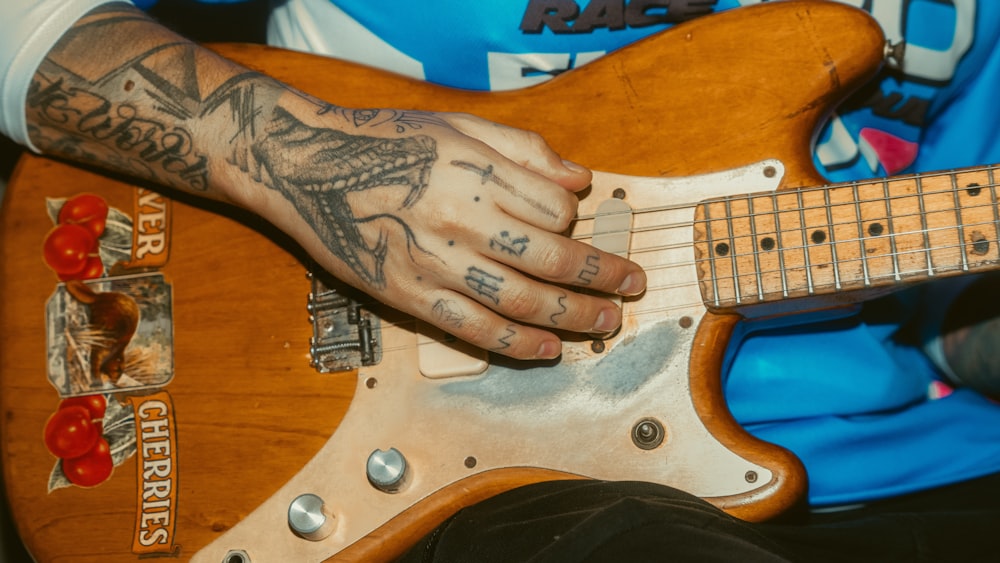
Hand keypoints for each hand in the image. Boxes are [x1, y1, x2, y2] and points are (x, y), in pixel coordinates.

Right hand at [24, 4, 645, 360]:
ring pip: (520, 301)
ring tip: (605, 324)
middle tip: (631, 288)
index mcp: (476, 171)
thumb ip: (523, 149)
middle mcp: (460, 218)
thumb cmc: (385, 142)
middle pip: (550, 259)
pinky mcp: (409, 296)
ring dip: (573, 317)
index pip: (555, 209)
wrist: (306, 168)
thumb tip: (581, 179)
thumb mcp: (456, 125)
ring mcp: (433, 262)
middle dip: (601, 278)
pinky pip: (473, 330)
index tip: (590, 233)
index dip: (580, 224)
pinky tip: (549, 350)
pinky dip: (518, 344)